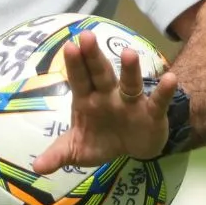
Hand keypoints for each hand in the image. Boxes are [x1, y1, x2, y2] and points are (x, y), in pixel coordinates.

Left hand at [32, 31, 178, 173]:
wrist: (133, 148)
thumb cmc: (101, 140)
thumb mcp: (77, 150)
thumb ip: (58, 155)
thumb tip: (36, 168)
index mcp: (87, 99)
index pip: (79, 79)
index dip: (74, 64)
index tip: (69, 46)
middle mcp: (108, 95)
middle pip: (100, 73)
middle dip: (94, 57)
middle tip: (87, 36)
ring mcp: (130, 102)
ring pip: (129, 83)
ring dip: (130, 70)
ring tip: (129, 53)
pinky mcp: (151, 113)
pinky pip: (158, 101)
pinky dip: (164, 91)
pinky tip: (170, 79)